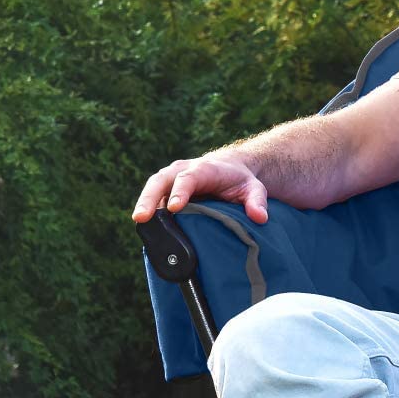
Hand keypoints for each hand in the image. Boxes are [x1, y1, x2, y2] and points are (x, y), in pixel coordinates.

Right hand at [131, 152, 270, 225]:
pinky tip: (146, 229)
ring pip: (153, 188)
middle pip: (161, 181)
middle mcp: (183, 171)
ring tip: (138, 223)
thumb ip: (257, 201)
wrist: (230, 169)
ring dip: (143, 204)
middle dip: (150, 198)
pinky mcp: (167, 190)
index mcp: (204, 169)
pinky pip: (154, 199)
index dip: (180, 191)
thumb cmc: (241, 180)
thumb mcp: (254, 188)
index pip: (188, 178)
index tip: (174, 207)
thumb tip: (260, 217)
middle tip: (141, 217)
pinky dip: (149, 211)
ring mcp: (172, 180)